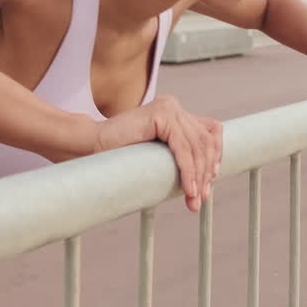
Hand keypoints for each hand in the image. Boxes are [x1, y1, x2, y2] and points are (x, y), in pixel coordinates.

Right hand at [94, 95, 222, 211]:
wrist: (91, 148)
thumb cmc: (121, 157)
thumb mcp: (158, 157)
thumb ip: (180, 157)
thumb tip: (210, 177)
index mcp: (175, 113)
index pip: (210, 131)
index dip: (215, 156)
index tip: (209, 183)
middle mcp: (174, 106)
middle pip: (205, 140)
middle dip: (205, 172)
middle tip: (200, 199)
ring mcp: (168, 107)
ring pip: (196, 146)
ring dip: (198, 176)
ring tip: (193, 200)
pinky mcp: (161, 114)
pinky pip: (182, 148)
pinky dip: (188, 170)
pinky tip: (188, 188)